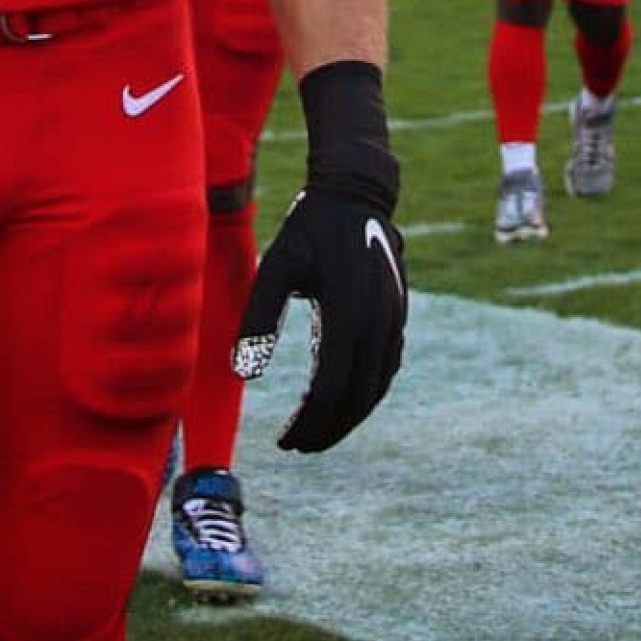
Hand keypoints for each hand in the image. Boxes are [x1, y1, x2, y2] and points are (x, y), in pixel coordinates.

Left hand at [233, 190, 406, 451]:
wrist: (356, 194)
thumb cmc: (308, 229)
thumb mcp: (276, 266)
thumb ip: (259, 318)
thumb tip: (243, 374)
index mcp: (348, 314)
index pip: (330, 388)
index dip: (309, 422)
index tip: (285, 441)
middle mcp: (378, 324)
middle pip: (357, 398)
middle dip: (328, 429)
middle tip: (297, 446)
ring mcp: (393, 322)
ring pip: (375, 389)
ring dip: (348, 417)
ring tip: (316, 433)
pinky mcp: (397, 317)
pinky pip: (385, 369)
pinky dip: (364, 394)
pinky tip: (341, 401)